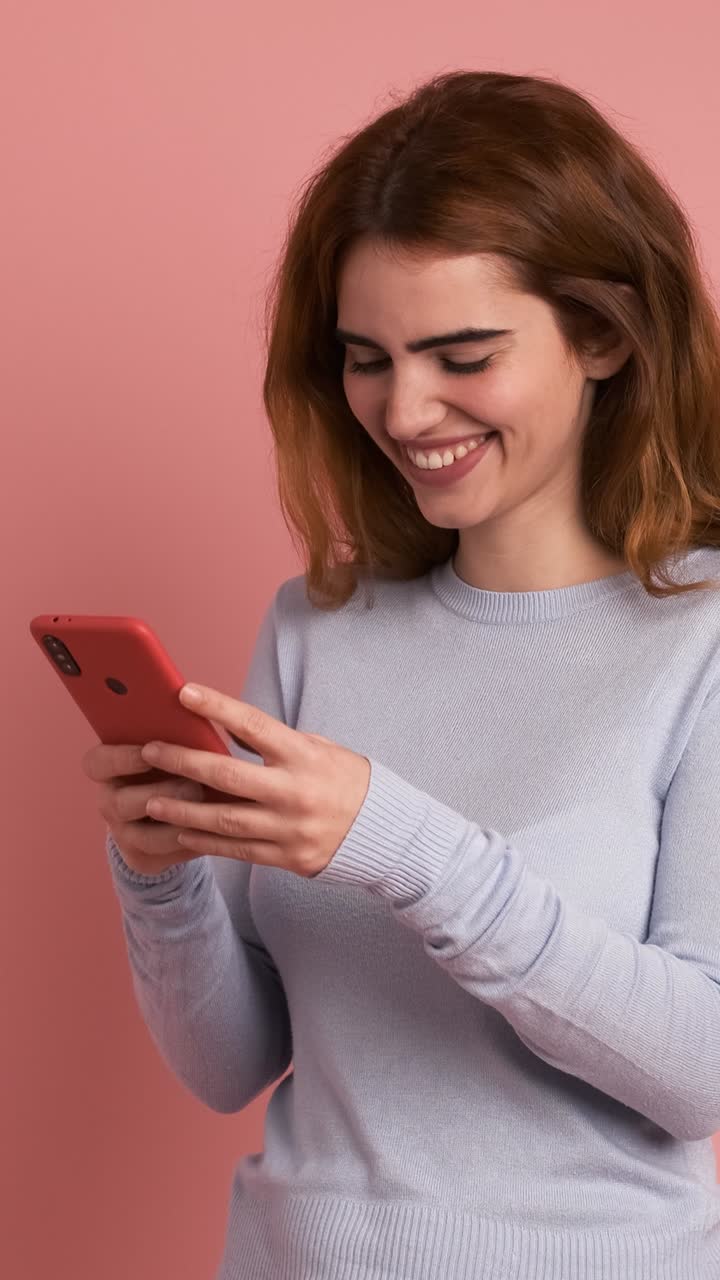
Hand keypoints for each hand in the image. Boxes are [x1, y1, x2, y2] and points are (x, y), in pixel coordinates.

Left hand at [139, 683, 371, 877]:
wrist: (380, 831)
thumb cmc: (343, 780)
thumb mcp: (318, 748)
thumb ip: (273, 742)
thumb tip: (222, 728)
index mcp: (304, 756)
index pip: (253, 725)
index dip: (217, 707)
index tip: (183, 693)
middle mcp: (295, 792)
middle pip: (227, 775)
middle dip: (182, 762)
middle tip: (148, 751)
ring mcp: (290, 828)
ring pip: (224, 820)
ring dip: (182, 808)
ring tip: (151, 799)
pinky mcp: (287, 858)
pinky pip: (236, 849)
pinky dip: (204, 841)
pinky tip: (180, 830)